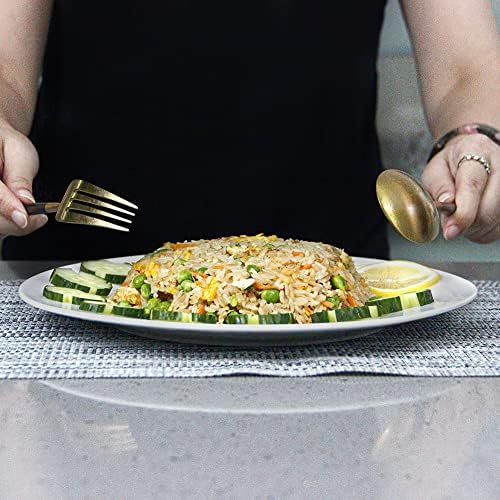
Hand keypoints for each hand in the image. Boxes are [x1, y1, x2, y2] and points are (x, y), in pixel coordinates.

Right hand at [0, 122, 47, 236]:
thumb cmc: (6, 145)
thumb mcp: (19, 154)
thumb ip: (20, 178)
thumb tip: (25, 201)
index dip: (9, 208)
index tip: (25, 218)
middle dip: (16, 222)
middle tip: (40, 217)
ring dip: (15, 226)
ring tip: (34, 216)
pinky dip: (12, 225)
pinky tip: (24, 217)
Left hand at [421, 133, 499, 242]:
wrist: (469, 157)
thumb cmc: (450, 166)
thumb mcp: (435, 171)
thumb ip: (439, 187)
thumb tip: (446, 203)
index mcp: (476, 150)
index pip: (472, 185)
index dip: (462, 213)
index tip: (451, 231)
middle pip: (488, 209)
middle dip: (466, 224)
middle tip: (450, 222)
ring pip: (495, 221)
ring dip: (475, 228)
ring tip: (463, 215)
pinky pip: (499, 226)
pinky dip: (485, 230)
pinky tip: (475, 218)